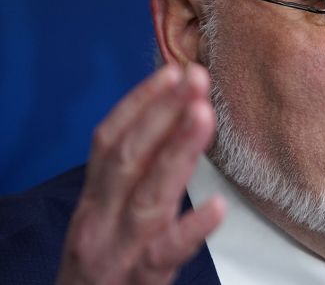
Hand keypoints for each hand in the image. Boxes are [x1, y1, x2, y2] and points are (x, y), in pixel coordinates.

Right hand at [57, 63, 225, 284]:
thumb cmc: (101, 265)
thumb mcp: (106, 216)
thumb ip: (133, 177)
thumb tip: (172, 125)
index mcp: (95, 198)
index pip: (109, 140)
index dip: (139, 103)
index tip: (172, 71)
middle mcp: (101, 218)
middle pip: (128, 157)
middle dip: (162, 113)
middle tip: (197, 78)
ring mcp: (121, 248)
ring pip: (149, 196)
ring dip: (177, 151)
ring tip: (204, 116)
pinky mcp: (143, 277)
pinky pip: (169, 251)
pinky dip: (192, 227)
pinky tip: (218, 207)